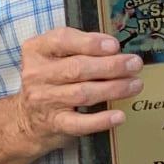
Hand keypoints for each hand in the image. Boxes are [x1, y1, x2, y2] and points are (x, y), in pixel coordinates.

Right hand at [11, 28, 141, 150]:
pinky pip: (80, 123)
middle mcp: (37, 74)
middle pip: (77, 68)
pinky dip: (101, 120)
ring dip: (114, 88)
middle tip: (134, 64)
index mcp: (37, 50)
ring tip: (135, 85)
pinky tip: (119, 116)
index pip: (62, 40)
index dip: (90, 42)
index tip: (114, 45)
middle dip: (111, 66)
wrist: (28, 118)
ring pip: (83, 93)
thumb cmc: (52, 80)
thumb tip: (115, 48)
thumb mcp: (56, 57)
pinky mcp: (54, 123)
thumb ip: (81, 48)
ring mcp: (44, 100)